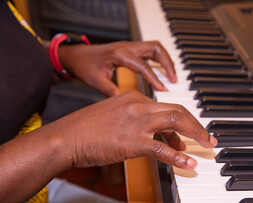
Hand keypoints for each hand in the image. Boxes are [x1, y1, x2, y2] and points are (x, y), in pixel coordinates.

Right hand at [52, 91, 216, 169]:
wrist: (68, 136)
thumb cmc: (90, 129)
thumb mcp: (117, 117)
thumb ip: (141, 124)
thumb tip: (161, 138)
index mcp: (135, 98)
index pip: (167, 107)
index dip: (182, 122)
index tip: (188, 135)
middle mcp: (139, 106)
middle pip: (178, 111)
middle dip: (197, 125)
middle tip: (208, 137)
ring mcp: (137, 122)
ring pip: (176, 122)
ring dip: (195, 135)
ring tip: (206, 146)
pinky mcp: (132, 141)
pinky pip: (162, 149)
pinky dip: (178, 157)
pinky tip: (189, 163)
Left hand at [58, 41, 175, 96]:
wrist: (76, 55)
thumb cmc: (84, 65)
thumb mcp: (95, 80)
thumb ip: (110, 91)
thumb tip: (124, 103)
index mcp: (119, 54)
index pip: (143, 65)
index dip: (155, 78)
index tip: (163, 89)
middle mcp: (127, 47)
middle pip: (155, 48)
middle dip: (167, 63)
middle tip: (173, 79)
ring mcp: (129, 47)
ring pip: (155, 48)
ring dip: (165, 60)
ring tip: (171, 76)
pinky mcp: (130, 50)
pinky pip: (150, 51)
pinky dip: (159, 60)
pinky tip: (161, 72)